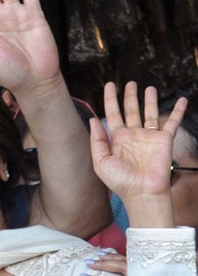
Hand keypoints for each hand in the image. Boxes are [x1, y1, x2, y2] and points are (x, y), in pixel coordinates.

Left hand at [90, 81, 186, 227]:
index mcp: (117, 139)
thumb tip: (92, 120)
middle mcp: (133, 135)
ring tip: (148, 87)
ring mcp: (149, 137)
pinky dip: (178, 110)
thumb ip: (96, 140)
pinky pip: (172, 121)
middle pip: (130, 110)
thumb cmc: (120, 181)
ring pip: (150, 113)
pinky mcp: (165, 140)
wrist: (142, 192)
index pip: (112, 114)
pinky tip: (182, 100)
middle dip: (129, 96)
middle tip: (129, 83)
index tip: (109, 85)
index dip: (110, 99)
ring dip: (149, 100)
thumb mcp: (100, 161)